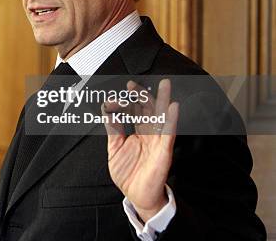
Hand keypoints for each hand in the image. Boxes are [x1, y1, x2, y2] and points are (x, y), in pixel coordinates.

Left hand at [104, 79, 178, 221]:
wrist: (137, 196)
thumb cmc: (128, 173)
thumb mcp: (114, 148)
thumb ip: (113, 129)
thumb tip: (107, 110)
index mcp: (138, 133)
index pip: (133, 112)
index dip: (124, 104)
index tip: (112, 100)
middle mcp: (149, 135)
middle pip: (148, 110)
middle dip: (142, 96)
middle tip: (132, 84)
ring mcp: (158, 142)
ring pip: (161, 117)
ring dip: (163, 100)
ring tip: (165, 84)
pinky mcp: (164, 152)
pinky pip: (169, 134)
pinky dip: (171, 120)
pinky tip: (173, 107)